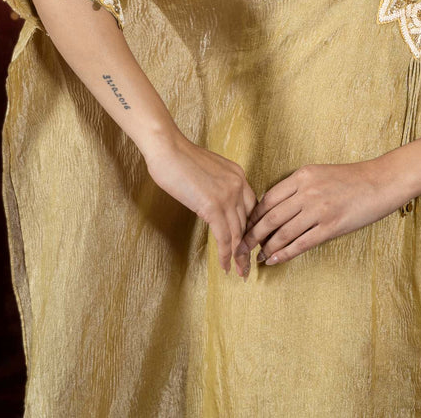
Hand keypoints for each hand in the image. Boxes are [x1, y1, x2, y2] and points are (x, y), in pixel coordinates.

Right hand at [143, 132, 256, 277]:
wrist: (168, 149)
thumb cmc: (179, 158)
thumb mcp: (208, 171)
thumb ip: (217, 187)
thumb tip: (214, 203)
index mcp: (238, 175)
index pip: (252, 207)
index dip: (251, 229)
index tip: (249, 244)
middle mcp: (238, 185)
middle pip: (248, 223)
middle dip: (248, 246)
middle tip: (248, 265)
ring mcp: (228, 196)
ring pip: (238, 234)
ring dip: (239, 256)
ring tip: (240, 272)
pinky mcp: (213, 206)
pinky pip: (224, 237)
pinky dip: (226, 255)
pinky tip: (225, 266)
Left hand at [237, 160, 400, 265]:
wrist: (380, 182)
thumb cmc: (351, 178)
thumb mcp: (320, 173)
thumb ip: (299, 186)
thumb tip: (276, 206)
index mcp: (302, 175)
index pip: (268, 198)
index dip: (254, 215)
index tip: (245, 226)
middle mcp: (307, 191)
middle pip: (270, 217)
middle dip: (252, 234)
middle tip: (240, 246)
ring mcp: (318, 210)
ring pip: (282, 232)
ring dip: (266, 247)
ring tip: (257, 256)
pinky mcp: (330, 227)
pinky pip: (301, 243)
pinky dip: (284, 253)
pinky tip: (274, 260)